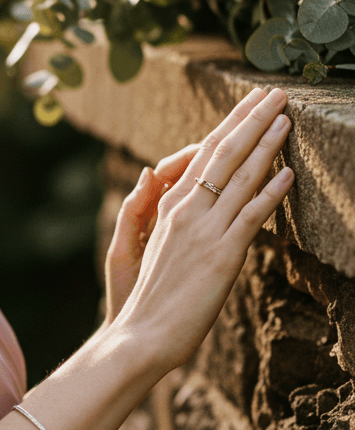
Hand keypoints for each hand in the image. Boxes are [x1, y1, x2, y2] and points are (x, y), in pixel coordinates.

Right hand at [115, 86, 293, 372]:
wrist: (140, 336)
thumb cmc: (142, 300)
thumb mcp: (140, 247)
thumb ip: (149, 208)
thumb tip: (154, 172)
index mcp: (167, 206)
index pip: (202, 153)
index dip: (229, 125)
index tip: (250, 105)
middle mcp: (185, 211)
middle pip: (222, 153)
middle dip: (250, 119)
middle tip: (274, 93)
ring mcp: (203, 231)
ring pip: (240, 176)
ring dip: (266, 143)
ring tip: (287, 118)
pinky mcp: (222, 255)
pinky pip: (251, 215)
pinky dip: (271, 192)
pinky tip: (288, 173)